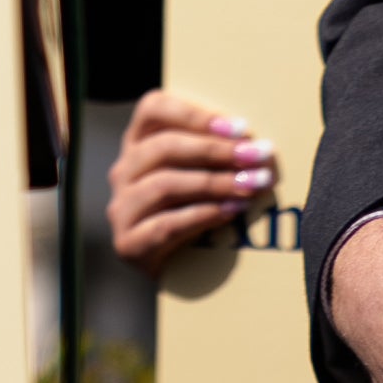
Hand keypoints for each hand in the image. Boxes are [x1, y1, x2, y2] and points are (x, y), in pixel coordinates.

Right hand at [106, 88, 275, 270]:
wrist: (177, 273)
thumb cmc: (196, 212)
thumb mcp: (201, 175)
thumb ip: (216, 154)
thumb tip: (260, 143)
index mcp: (139, 143)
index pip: (154, 109)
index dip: (196, 114)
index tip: (241, 128)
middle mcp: (125, 171)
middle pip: (163, 147)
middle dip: (216, 150)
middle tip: (257, 157)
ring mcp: (122, 208)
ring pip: (164, 184)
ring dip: (215, 183)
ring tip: (251, 187)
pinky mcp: (128, 244)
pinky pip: (165, 225)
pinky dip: (202, 216)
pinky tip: (232, 212)